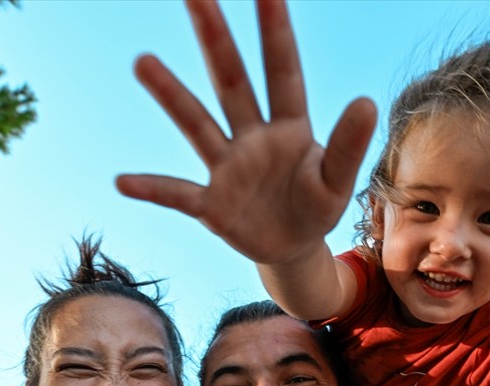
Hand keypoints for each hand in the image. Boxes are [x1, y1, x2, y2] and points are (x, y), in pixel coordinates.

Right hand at [116, 0, 376, 267]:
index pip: (283, 72)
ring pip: (197, 125)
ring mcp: (228, 168)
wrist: (293, 248)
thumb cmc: (316, 205)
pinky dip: (152, 190)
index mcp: (290, 128)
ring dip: (171, 95)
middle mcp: (253, 137)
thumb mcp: (338, 182)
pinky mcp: (211, 205)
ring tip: (143, 61)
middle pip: (231, 81)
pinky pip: (178, 195)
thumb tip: (367, 101)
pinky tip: (122, 181)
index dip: (276, 33)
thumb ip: (348, 146)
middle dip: (215, 39)